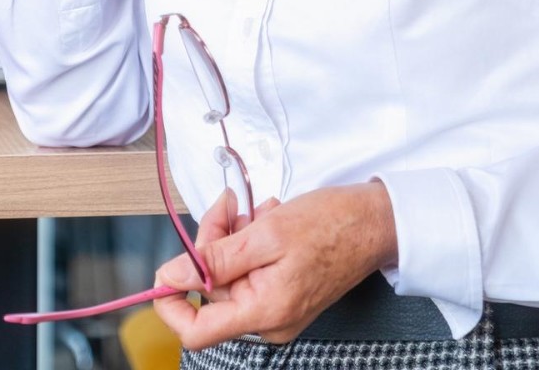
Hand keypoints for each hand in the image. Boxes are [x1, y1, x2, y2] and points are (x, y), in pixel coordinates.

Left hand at [153, 182, 397, 350]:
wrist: (375, 222)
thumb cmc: (330, 225)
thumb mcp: (266, 234)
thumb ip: (216, 258)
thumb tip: (170, 277)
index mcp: (264, 312)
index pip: (197, 332)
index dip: (170, 304)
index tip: (163, 270)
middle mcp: (268, 319)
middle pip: (211, 287)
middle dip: (213, 241)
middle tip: (229, 207)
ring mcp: (276, 306)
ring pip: (228, 271)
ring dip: (232, 234)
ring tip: (256, 211)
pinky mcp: (282, 290)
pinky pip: (248, 268)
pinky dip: (249, 239)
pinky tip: (266, 219)